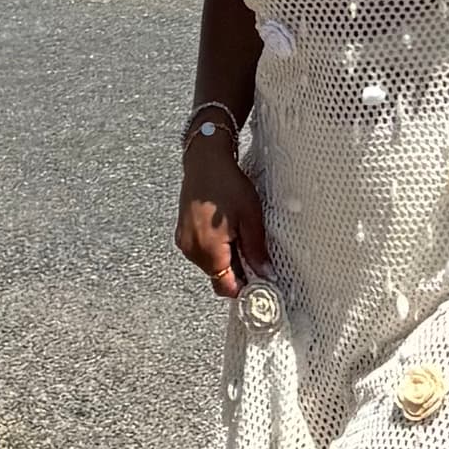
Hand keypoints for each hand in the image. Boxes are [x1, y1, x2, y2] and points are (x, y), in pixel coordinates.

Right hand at [176, 157, 272, 295]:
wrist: (205, 160)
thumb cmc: (228, 184)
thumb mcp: (250, 217)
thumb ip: (256, 250)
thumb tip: (266, 275)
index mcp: (209, 250)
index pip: (226, 287)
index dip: (244, 288)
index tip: (260, 282)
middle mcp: (192, 250)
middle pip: (218, 277)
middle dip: (237, 272)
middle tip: (254, 253)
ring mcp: (184, 242)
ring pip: (210, 264)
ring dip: (225, 259)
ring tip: (239, 235)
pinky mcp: (182, 233)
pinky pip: (201, 252)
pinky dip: (215, 248)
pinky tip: (226, 230)